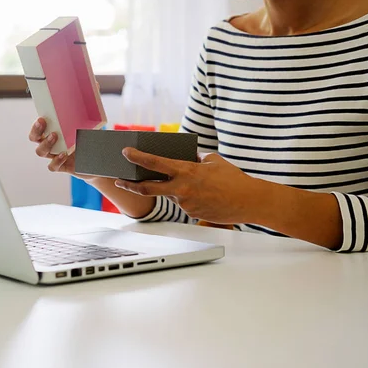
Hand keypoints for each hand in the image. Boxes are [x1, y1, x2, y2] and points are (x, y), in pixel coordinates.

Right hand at [28, 117, 97, 180]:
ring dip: (46, 144)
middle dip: (37, 132)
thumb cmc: (90, 139)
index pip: (38, 128)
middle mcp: (52, 143)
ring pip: (41, 152)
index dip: (36, 125)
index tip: (42, 119)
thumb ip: (80, 120)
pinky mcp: (62, 167)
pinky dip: (56, 161)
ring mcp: (55, 156)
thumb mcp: (86, 128)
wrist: (97, 159)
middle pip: (35, 138)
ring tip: (55, 137)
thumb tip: (81, 110)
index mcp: (54, 131)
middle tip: (47, 126)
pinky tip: (63, 154)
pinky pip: (52, 166)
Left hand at [114, 149, 260, 223]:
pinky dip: (189, 197)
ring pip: (171, 194)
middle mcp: (182, 188)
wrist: (248, 201)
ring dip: (174, 189)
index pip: (154, 162)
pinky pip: (184, 203)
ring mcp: (185, 203)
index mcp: (186, 170)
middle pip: (147, 187)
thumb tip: (184, 160)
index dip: (137, 157)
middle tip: (119, 180)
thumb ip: (195, 160)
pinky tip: (206, 195)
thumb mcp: (213, 160)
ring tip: (197, 185)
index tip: (125, 152)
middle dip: (129, 184)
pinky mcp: (191, 214)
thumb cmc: (233, 179)